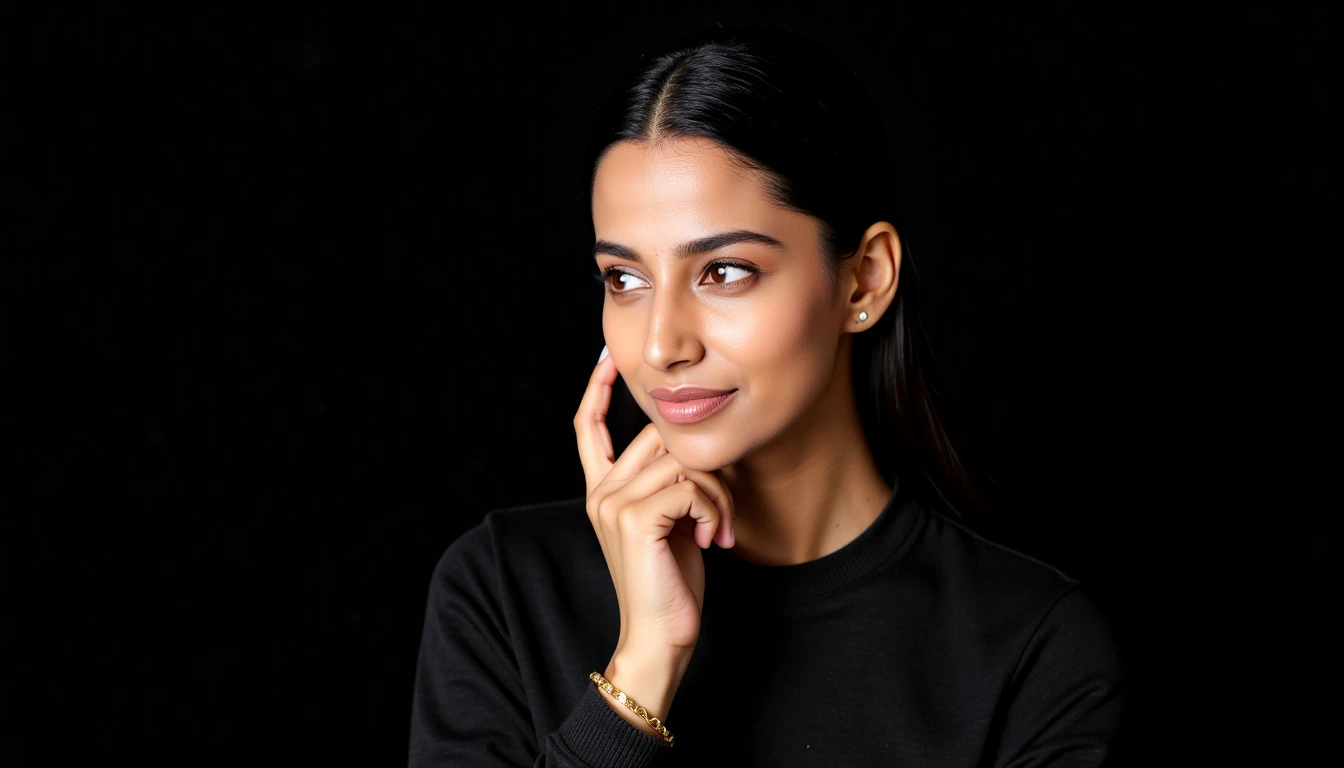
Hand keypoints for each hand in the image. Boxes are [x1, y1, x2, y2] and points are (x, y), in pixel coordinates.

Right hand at [573, 347, 736, 657]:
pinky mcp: (635, 518)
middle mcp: (600, 492)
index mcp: (601, 491)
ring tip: (720, 530)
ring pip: (682, 460)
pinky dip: (714, 511)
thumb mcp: (669, 522)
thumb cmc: (671, 582)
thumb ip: (668, 482)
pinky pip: (690, 486)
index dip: (595, 390)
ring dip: (717, 494)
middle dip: (705, 466)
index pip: (586, 428)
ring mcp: (613, 503)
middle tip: (722, 509)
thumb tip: (694, 446)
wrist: (660, 637)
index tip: (607, 359)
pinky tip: (714, 540)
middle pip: (659, 436)